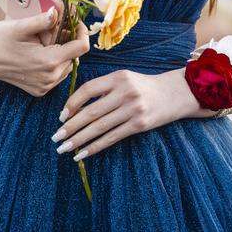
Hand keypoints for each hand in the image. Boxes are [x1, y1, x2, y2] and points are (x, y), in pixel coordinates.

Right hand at [0, 9, 89, 96]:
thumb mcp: (19, 26)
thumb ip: (42, 21)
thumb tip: (58, 12)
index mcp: (49, 62)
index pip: (81, 47)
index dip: (81, 31)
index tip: (74, 21)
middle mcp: (50, 78)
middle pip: (74, 55)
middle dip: (68, 40)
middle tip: (51, 28)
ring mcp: (45, 86)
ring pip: (67, 64)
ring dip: (61, 51)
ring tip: (41, 41)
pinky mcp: (40, 90)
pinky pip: (57, 73)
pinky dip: (54, 61)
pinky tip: (39, 52)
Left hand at [51, 67, 200, 159]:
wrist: (176, 93)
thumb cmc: (144, 86)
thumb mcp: (125, 79)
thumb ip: (104, 89)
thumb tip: (76, 108)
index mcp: (118, 77)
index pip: (88, 89)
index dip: (72, 103)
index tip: (61, 117)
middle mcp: (125, 92)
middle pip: (91, 112)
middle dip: (71, 127)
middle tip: (55, 138)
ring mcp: (133, 109)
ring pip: (99, 127)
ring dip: (79, 140)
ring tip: (64, 148)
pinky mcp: (139, 125)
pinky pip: (112, 138)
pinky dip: (95, 147)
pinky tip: (82, 154)